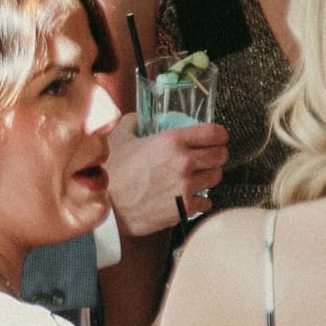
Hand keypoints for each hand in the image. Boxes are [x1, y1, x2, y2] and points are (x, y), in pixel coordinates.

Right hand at [106, 118, 227, 237]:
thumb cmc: (110, 172)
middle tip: (207, 158)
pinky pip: (207, 202)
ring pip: (215, 177)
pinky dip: (201, 200)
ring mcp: (186, 186)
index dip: (218, 135)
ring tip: (197, 177)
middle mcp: (184, 162)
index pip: (215, 132)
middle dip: (216, 155)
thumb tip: (138, 118)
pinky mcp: (184, 208)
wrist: (103, 206)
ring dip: (208, 177)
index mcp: (173, 141)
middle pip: (221, 155)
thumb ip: (133, 123)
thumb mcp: (119, 138)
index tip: (216, 139)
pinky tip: (190, 197)